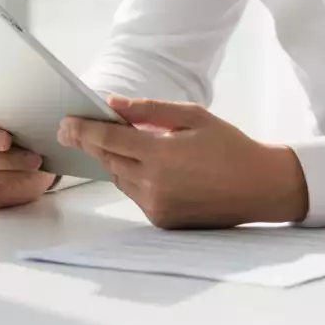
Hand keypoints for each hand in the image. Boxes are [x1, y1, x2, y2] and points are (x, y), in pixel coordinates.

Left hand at [58, 96, 308, 228]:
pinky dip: (130, 175)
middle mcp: (154, 185)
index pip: (108, 140)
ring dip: (112, 158)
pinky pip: (134, 193)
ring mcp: (157, 206)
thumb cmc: (229, 145)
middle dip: (89, 142)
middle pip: (108, 159)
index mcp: (161, 155)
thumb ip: (150, 110)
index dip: (83, 129)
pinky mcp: (162, 220)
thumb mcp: (192, 116)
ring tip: (109, 139)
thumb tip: (113, 104)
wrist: (259, 186)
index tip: (65, 121)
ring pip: (119, 177)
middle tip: (71, 128)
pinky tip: (139, 161)